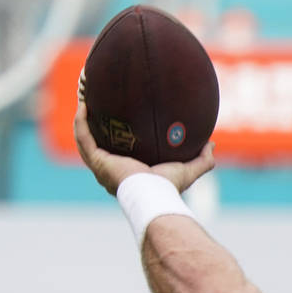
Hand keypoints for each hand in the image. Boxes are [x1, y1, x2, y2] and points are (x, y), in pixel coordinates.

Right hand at [73, 98, 214, 195]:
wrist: (154, 194)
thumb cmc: (169, 187)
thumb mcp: (189, 170)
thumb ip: (202, 159)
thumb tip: (211, 144)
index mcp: (128, 172)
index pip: (118, 154)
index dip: (114, 138)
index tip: (117, 121)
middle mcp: (110, 170)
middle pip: (96, 145)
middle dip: (93, 125)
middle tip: (95, 105)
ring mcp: (100, 166)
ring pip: (84, 139)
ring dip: (81, 119)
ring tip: (84, 98)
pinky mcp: (96, 161)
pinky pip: (83, 137)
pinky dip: (80, 121)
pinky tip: (83, 103)